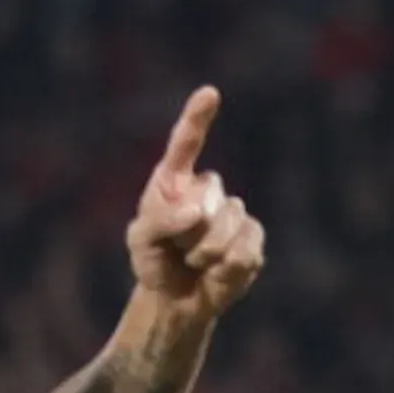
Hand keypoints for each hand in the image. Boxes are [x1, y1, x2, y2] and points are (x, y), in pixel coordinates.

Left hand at [126, 87, 265, 320]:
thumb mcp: (140, 241)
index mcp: (175, 179)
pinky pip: (245, 249)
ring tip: (195, 262)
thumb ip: (159, 220)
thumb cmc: (154, 261)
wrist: (176, 299)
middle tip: (177, 249)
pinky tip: (217, 273)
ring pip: (229, 224)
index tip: (209, 93)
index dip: (198, 117)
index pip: (185, 143)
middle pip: (208, 196)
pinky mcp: (252, 238)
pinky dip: (227, 268)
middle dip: (188, 230)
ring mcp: (234, 212)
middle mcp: (208, 189)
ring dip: (205, 253)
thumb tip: (198, 212)